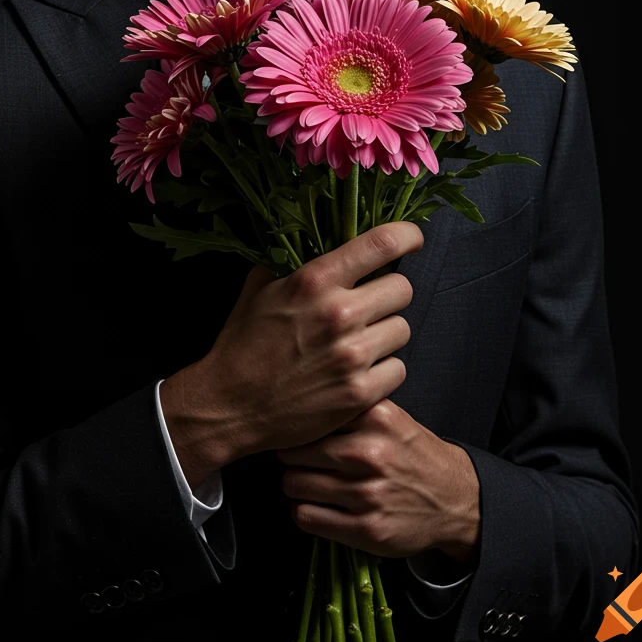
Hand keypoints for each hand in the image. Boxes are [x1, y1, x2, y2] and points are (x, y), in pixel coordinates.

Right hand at [178, 222, 423, 463]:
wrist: (229, 406)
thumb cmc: (243, 345)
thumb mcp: (259, 289)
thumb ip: (292, 261)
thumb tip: (318, 238)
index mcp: (315, 280)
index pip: (381, 243)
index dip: (407, 236)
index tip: (412, 240)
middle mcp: (339, 313)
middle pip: (403, 289)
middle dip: (390, 294)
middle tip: (373, 305)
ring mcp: (352, 355)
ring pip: (403, 329)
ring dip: (386, 334)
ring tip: (360, 343)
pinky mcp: (360, 393)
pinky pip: (398, 369)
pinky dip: (383, 371)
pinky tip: (359, 372)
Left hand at [276, 399, 480, 561]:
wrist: (454, 499)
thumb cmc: (412, 455)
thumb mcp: (390, 416)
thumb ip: (351, 407)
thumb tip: (299, 406)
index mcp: (377, 417)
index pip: (312, 416)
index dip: (299, 425)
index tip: (294, 430)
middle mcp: (371, 454)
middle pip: (295, 452)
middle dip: (291, 457)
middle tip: (297, 460)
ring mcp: (368, 494)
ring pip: (295, 485)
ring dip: (295, 485)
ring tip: (306, 482)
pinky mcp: (366, 529)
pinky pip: (306, 517)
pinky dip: (303, 512)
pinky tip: (316, 505)